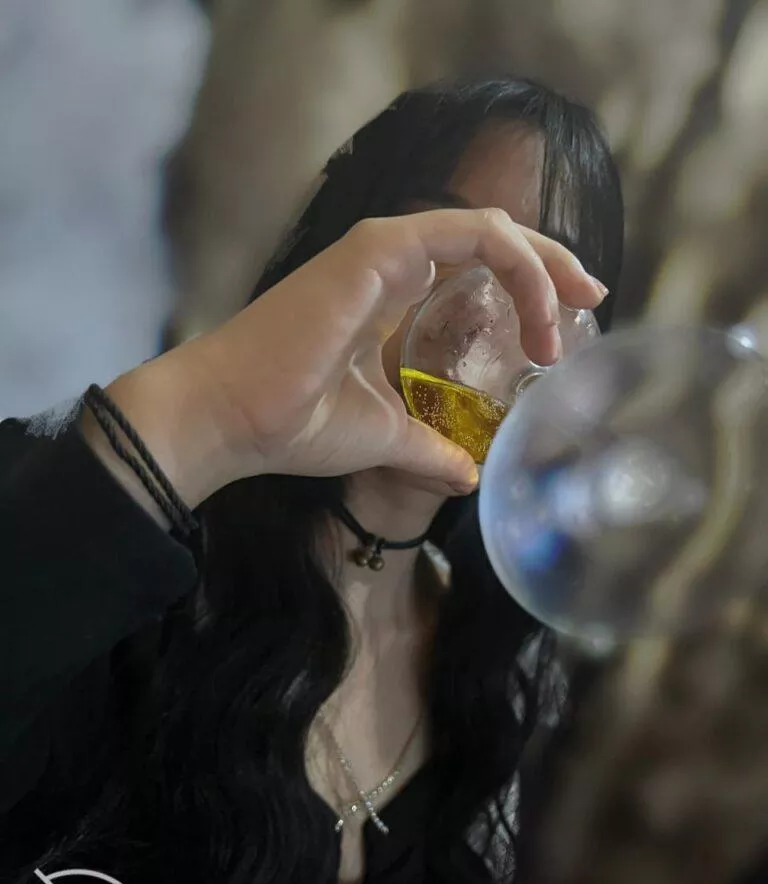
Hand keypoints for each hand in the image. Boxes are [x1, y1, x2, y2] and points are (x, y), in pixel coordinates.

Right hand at [107, 208, 606, 506]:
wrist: (233, 421)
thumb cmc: (293, 424)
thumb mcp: (383, 435)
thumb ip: (428, 446)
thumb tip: (467, 476)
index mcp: (386, 294)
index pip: (471, 266)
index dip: (525, 285)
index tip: (561, 325)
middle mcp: (387, 263)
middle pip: (490, 238)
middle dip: (549, 262)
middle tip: (592, 295)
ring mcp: (381, 251)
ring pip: (487, 228)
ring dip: (541, 264)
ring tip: (573, 309)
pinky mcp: (377, 252)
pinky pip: (471, 235)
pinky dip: (517, 263)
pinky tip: (539, 310)